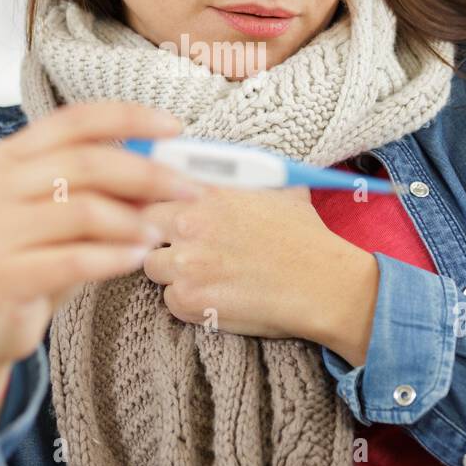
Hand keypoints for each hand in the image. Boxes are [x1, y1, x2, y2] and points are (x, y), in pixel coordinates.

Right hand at [0, 101, 204, 421]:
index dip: (129, 117)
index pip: (75, 120)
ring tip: (158, 233)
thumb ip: (106, 189)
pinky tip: (136, 259)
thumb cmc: (33, 259)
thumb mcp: (66, 216)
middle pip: (86, 163)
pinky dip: (114, 257)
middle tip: (188, 189)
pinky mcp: (2, 275)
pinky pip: (74, 260)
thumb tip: (169, 166)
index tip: (176, 127)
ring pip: (83, 211)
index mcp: (11, 156)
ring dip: (133, 221)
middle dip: (147, 174)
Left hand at [138, 183, 377, 352]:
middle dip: (155, 233)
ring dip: (169, 269)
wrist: (324, 284)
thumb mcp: (279, 188)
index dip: (153, 197)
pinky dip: (185, 300)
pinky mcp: (189, 300)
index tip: (160, 207)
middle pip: (141, 223)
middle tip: (177, 243)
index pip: (153, 183)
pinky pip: (168, 299)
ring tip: (200, 272)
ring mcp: (186, 263)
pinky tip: (214, 294)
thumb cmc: (305, 237)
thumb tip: (226, 165)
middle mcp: (190, 222)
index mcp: (208, 189)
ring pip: (150, 263)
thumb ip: (246, 175)